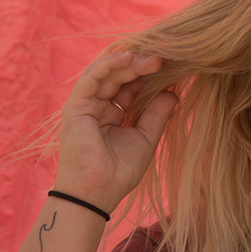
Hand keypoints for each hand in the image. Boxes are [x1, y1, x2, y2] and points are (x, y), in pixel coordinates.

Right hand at [53, 52, 177, 213]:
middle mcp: (98, 106)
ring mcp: (86, 105)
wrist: (97, 193)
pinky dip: (110, 65)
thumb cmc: (119, 172)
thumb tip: (173, 92)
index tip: (174, 66)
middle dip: (144, 67)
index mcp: (112, 114)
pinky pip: (93, 78)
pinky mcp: (76, 105)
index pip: (132, 87)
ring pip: (108, 74)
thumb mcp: (145, 138)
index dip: (150, 76)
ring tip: (155, 58)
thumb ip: (157, 114)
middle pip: (122, 78)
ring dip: (131, 63)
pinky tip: (130, 58)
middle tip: (168, 58)